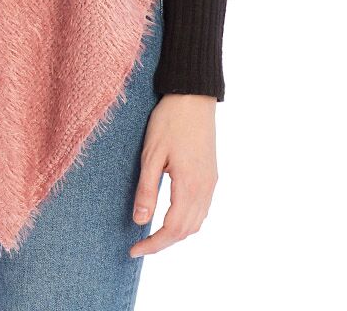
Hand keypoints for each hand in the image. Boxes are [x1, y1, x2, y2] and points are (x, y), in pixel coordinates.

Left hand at [128, 93, 217, 257]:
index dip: (153, 244)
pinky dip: (186, 220)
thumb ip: (146, 189)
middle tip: (140, 245)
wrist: (194, 96)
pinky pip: (202, 208)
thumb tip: (140, 222)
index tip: (134, 250)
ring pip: (197, 222)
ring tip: (153, 234)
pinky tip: (171, 215)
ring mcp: (211, 182)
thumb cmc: (170, 120)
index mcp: (189, 185)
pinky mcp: (212, 174)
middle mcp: (205, 188)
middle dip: (163, 242)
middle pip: (187, 230)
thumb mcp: (151, 154)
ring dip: (176, 233)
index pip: (172, 229)